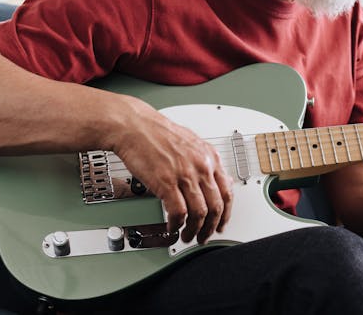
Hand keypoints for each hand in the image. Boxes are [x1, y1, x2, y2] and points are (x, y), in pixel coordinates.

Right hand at [105, 96, 233, 243]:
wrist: (135, 126)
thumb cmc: (158, 133)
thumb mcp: (192, 143)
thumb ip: (204, 162)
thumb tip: (214, 179)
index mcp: (210, 158)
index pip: (227, 192)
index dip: (225, 213)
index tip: (220, 223)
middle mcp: (201, 167)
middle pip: (216, 206)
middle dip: (211, 227)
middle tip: (204, 236)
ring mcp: (185, 175)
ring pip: (199, 213)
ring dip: (194, 230)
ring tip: (187, 236)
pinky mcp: (166, 183)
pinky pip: (178, 212)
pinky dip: (177, 225)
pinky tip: (173, 227)